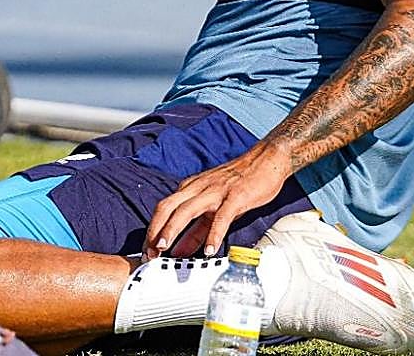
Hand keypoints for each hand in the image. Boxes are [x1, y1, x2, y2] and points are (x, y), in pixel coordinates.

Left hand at [144, 147, 289, 258]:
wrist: (267, 159)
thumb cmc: (240, 182)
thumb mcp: (214, 206)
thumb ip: (196, 229)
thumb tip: (180, 251)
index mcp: (191, 188)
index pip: (164, 209)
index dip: (152, 230)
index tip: (146, 251)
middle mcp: (198, 187)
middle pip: (168, 208)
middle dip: (155, 231)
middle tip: (149, 254)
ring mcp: (216, 191)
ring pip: (187, 210)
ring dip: (173, 230)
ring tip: (165, 251)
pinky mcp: (235, 196)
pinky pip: (221, 217)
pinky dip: (213, 234)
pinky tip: (210, 251)